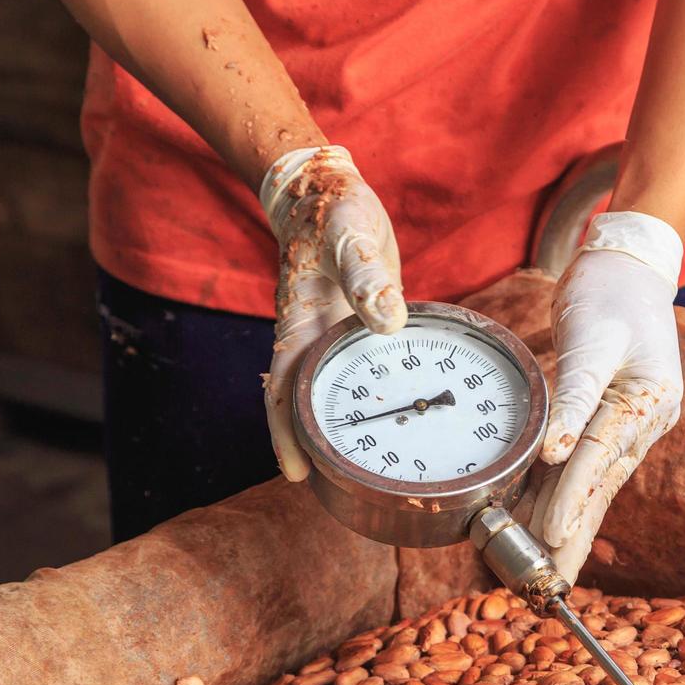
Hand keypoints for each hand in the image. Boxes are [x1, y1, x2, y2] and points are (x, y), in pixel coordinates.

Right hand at [259, 146, 404, 480]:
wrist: (328, 192)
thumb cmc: (334, 212)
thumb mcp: (350, 235)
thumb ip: (366, 275)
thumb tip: (386, 321)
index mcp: (300, 326)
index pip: (284, 394)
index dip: (286, 438)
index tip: (295, 475)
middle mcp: (314, 341)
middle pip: (306, 409)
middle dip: (317, 451)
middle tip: (343, 493)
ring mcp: (336, 340)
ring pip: (336, 397)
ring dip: (348, 432)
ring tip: (373, 472)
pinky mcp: (359, 332)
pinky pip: (363, 376)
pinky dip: (375, 400)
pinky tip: (400, 421)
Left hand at [530, 211, 684, 580]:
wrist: (626, 268)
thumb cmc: (610, 294)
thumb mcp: (591, 337)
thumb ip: (574, 395)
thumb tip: (556, 451)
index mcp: (648, 400)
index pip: (601, 457)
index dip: (573, 499)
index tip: (549, 537)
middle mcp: (645, 420)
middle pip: (601, 487)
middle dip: (575, 536)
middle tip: (551, 583)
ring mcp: (630, 425)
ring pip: (594, 484)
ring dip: (568, 525)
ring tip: (545, 568)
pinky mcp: (610, 422)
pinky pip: (585, 467)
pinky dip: (562, 495)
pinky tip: (539, 523)